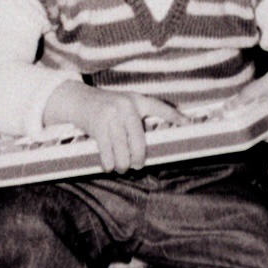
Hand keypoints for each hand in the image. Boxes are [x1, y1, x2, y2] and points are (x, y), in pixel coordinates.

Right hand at [43, 81, 185, 172]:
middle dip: (139, 158)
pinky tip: (108, 166)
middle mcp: (127, 106)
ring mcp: (112, 116)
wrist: (78, 99)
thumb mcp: (124, 104)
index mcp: (136, 100)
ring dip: (122, 165)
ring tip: (122, 168)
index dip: (175, 116)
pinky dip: (108, 163)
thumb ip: (137, 118)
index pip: (160, 108)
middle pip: (139, 141)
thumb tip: (150, 144)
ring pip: (123, 150)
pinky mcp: (98, 126)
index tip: (189, 124)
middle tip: (138, 166)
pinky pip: (107, 152)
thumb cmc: (105, 107)